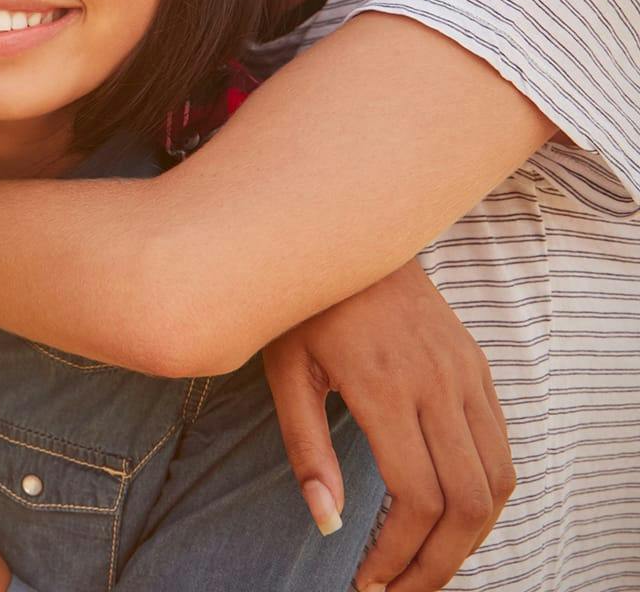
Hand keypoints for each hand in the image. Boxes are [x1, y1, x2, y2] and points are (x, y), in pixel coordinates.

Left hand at [264, 260, 512, 591]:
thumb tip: (328, 521)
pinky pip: (500, 446)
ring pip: (498, 480)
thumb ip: (305, 447)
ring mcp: (466, 373)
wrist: (342, 229)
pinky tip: (448, 515)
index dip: (397, 554)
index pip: (416, 498)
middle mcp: (438, 382)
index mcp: (384, 386)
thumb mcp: (284, 371)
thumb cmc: (301, 302)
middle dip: (438, 563)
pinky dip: (485, 495)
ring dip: (469, 538)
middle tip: (401, 590)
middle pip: (468, 502)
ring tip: (425, 565)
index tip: (367, 581)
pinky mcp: (478, 366)